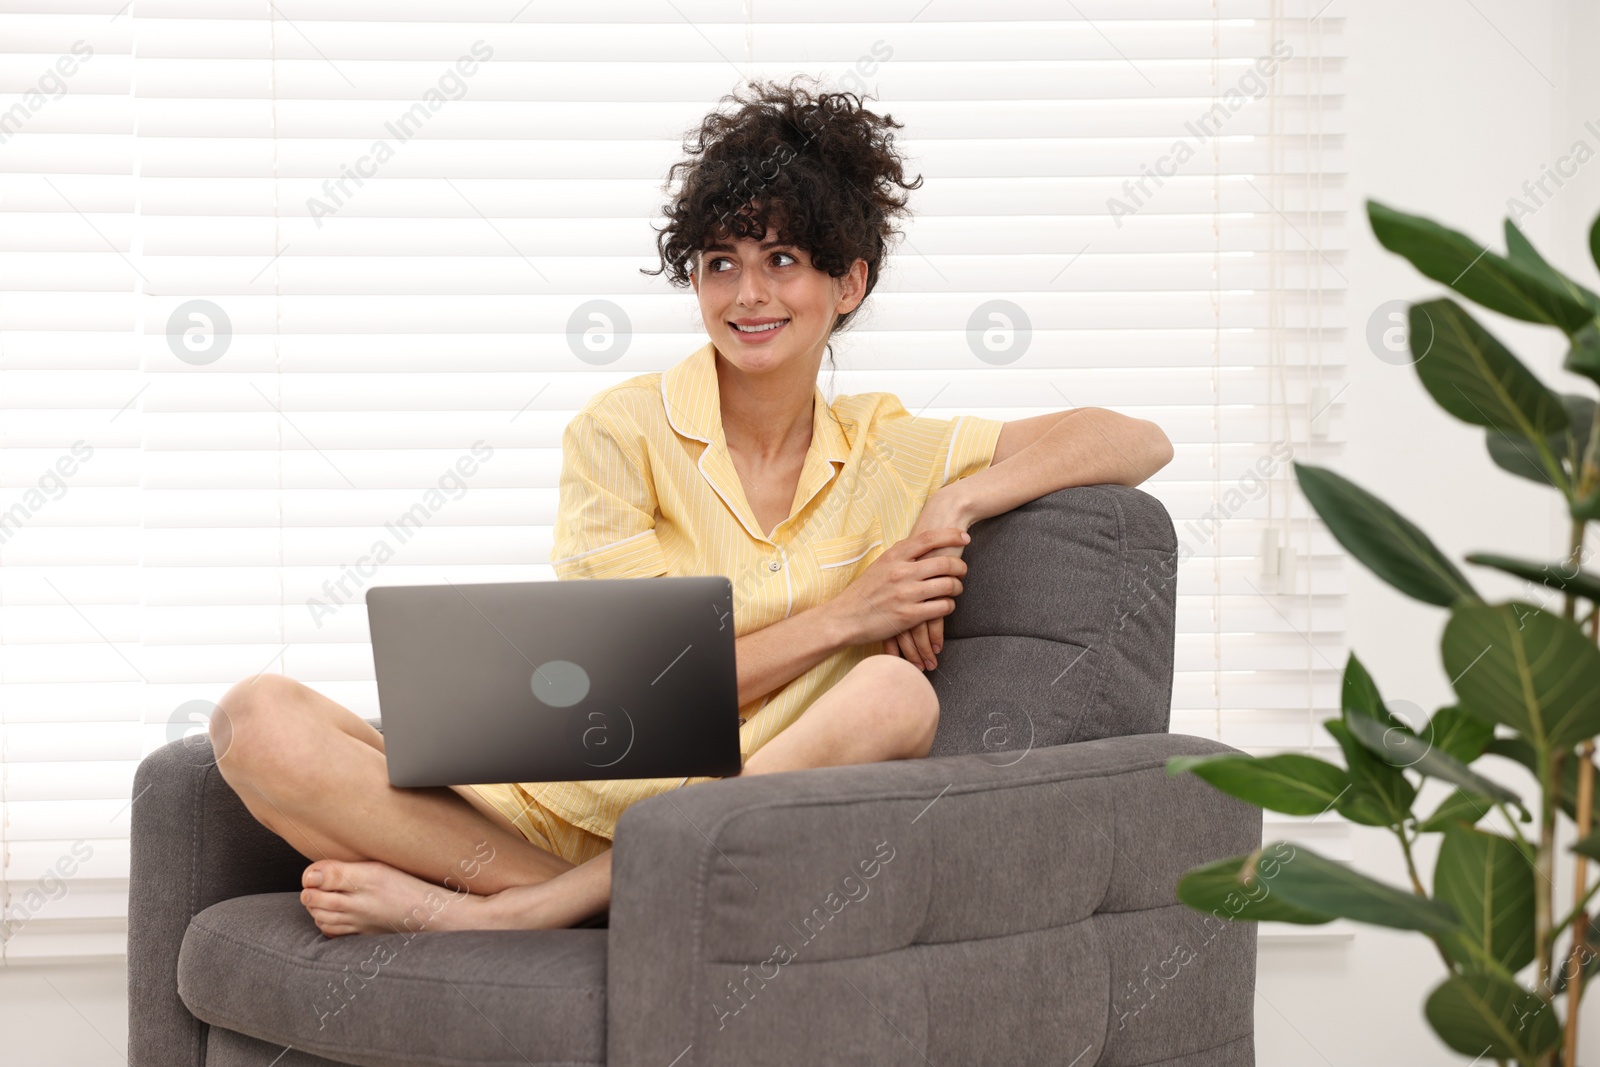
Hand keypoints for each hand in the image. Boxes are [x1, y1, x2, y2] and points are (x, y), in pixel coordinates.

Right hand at [828, 527, 970, 649]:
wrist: (844, 617)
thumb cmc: (864, 591)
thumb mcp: (880, 565)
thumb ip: (901, 555)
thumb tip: (924, 544)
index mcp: (894, 556)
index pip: (929, 539)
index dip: (951, 535)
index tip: (965, 536)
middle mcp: (901, 572)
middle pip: (945, 563)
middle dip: (960, 566)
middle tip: (962, 570)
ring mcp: (906, 594)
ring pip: (948, 585)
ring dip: (957, 587)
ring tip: (956, 589)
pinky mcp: (910, 616)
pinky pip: (942, 607)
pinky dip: (949, 605)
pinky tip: (945, 605)